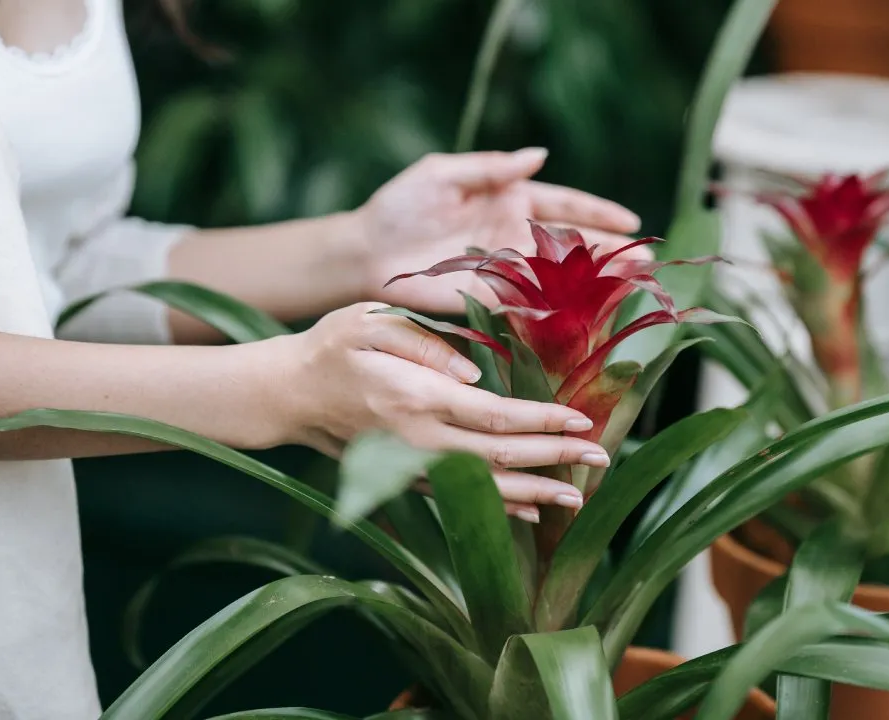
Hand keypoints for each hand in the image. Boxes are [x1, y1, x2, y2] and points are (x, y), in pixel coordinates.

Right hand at [272, 303, 603, 520]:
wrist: (286, 394)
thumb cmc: (332, 346)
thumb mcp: (370, 321)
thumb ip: (425, 342)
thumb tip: (474, 372)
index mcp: (417, 397)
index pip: (494, 415)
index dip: (541, 421)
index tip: (581, 420)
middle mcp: (418, 440)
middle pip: (500, 457)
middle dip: (555, 459)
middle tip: (603, 457)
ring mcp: (413, 465)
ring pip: (485, 488)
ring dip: (536, 493)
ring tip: (579, 497)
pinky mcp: (406, 477)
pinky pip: (463, 497)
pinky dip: (501, 506)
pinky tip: (533, 510)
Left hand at [356, 148, 651, 312]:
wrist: (368, 252)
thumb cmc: (400, 206)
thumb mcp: (442, 173)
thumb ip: (491, 166)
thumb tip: (539, 156)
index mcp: (510, 200)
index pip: (566, 204)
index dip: (600, 211)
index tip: (632, 220)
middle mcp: (516, 235)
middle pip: (575, 241)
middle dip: (612, 249)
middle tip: (648, 259)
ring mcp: (508, 268)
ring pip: (564, 274)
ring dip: (598, 279)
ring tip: (634, 283)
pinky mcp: (494, 296)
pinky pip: (536, 302)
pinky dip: (565, 307)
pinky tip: (592, 312)